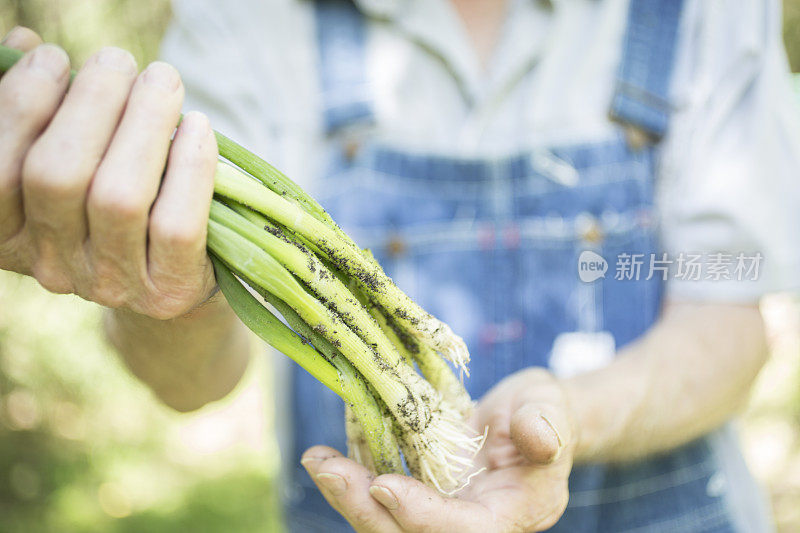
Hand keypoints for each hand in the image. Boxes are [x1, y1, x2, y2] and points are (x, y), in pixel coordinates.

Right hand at [0, 27, 217, 318]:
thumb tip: (27, 47)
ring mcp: (112, 284)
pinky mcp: (170, 291)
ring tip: (162, 80)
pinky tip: (198, 127)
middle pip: (58, 177)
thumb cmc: (118, 191)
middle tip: (117, 61)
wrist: (176, 271)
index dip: (22, 104)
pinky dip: (191, 167)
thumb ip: (43, 112)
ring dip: (143, 123)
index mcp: (10, 234)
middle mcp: (53, 265)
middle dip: (89, 103)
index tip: (54, 56)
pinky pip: (177, 225)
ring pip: (118, 197)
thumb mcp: (73, 157)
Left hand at [302, 368, 576, 532]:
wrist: (528, 417)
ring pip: (389, 525)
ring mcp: (441, 512)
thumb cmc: (544, 410)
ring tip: (316, 461)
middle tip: (328, 471)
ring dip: (349, 497)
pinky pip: (381, 501)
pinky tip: (327, 458)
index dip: (423, 515)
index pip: (465, 531)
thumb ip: (546, 423)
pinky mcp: (420, 496)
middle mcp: (470, 523)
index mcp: (512, 514)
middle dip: (367, 510)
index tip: (384, 485)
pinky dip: (352, 482)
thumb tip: (540, 438)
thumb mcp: (551, 407)